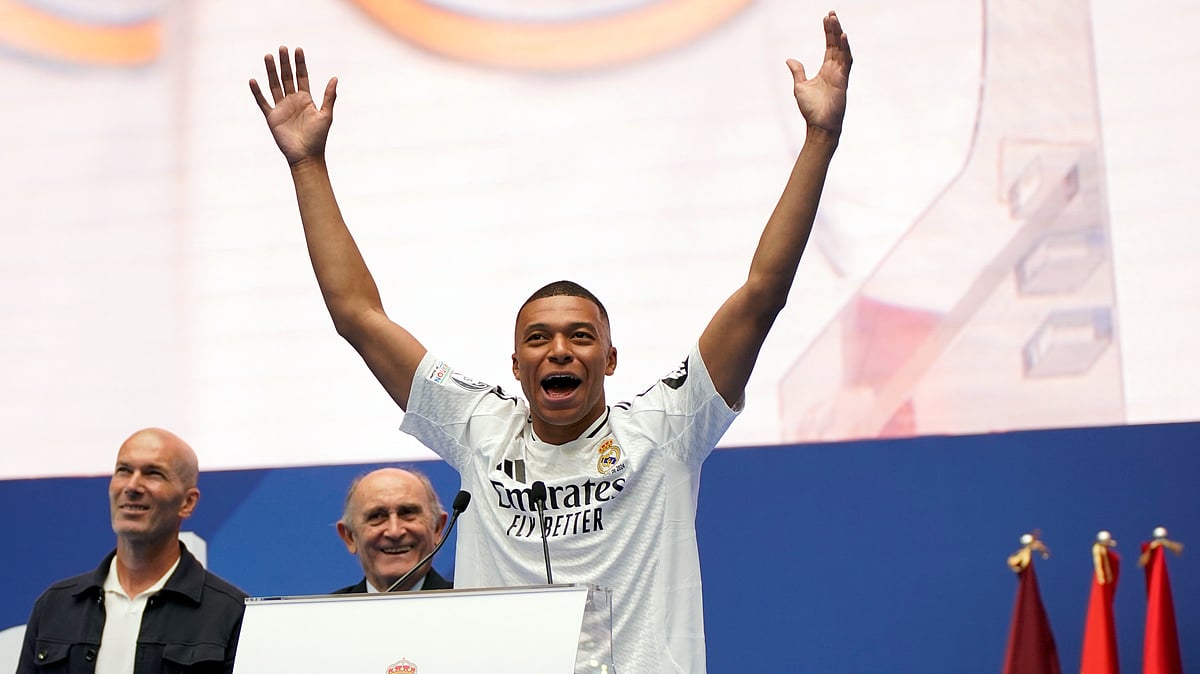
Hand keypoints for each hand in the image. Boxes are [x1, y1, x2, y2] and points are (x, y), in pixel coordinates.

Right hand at [249, 46, 337, 164]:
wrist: (306, 156)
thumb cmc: (318, 137)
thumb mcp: (326, 115)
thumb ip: (329, 97)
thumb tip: (335, 78)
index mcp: (306, 99)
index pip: (302, 76)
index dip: (300, 64)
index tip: (298, 50)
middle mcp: (292, 100)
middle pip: (287, 77)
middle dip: (285, 63)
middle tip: (282, 48)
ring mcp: (281, 108)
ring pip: (274, 85)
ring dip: (271, 71)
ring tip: (268, 56)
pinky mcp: (272, 117)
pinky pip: (263, 102)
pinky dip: (257, 92)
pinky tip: (253, 80)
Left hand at [786, 11, 851, 134]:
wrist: (818, 125)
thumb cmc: (811, 109)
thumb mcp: (800, 86)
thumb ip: (798, 72)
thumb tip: (790, 59)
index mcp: (826, 70)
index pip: (829, 46)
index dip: (828, 32)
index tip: (826, 18)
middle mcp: (835, 70)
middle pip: (836, 44)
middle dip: (834, 28)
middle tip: (831, 13)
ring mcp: (840, 74)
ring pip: (842, 50)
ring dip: (839, 34)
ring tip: (835, 20)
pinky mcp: (843, 80)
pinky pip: (846, 61)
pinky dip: (845, 49)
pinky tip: (843, 37)